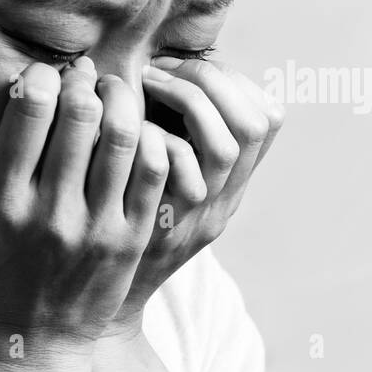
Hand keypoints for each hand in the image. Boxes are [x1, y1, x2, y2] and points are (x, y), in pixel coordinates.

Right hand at [0, 57, 170, 360]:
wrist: (27, 348)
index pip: (30, 111)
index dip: (38, 78)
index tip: (38, 77)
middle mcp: (51, 213)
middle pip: (81, 114)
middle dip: (81, 82)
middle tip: (79, 77)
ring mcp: (97, 228)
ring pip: (123, 136)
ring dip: (120, 100)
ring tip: (109, 93)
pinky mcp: (130, 239)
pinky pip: (153, 170)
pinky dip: (150, 137)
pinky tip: (134, 130)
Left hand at [109, 56, 283, 327]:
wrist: (101, 304)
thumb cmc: (125, 231)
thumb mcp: (168, 189)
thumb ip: (178, 142)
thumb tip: (172, 72)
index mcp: (231, 186)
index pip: (269, 119)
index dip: (235, 81)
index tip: (191, 66)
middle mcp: (223, 202)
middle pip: (251, 125)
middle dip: (209, 81)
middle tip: (163, 68)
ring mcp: (195, 216)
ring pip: (221, 144)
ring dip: (183, 97)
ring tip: (141, 83)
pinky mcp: (159, 224)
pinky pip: (170, 166)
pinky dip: (152, 134)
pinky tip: (121, 123)